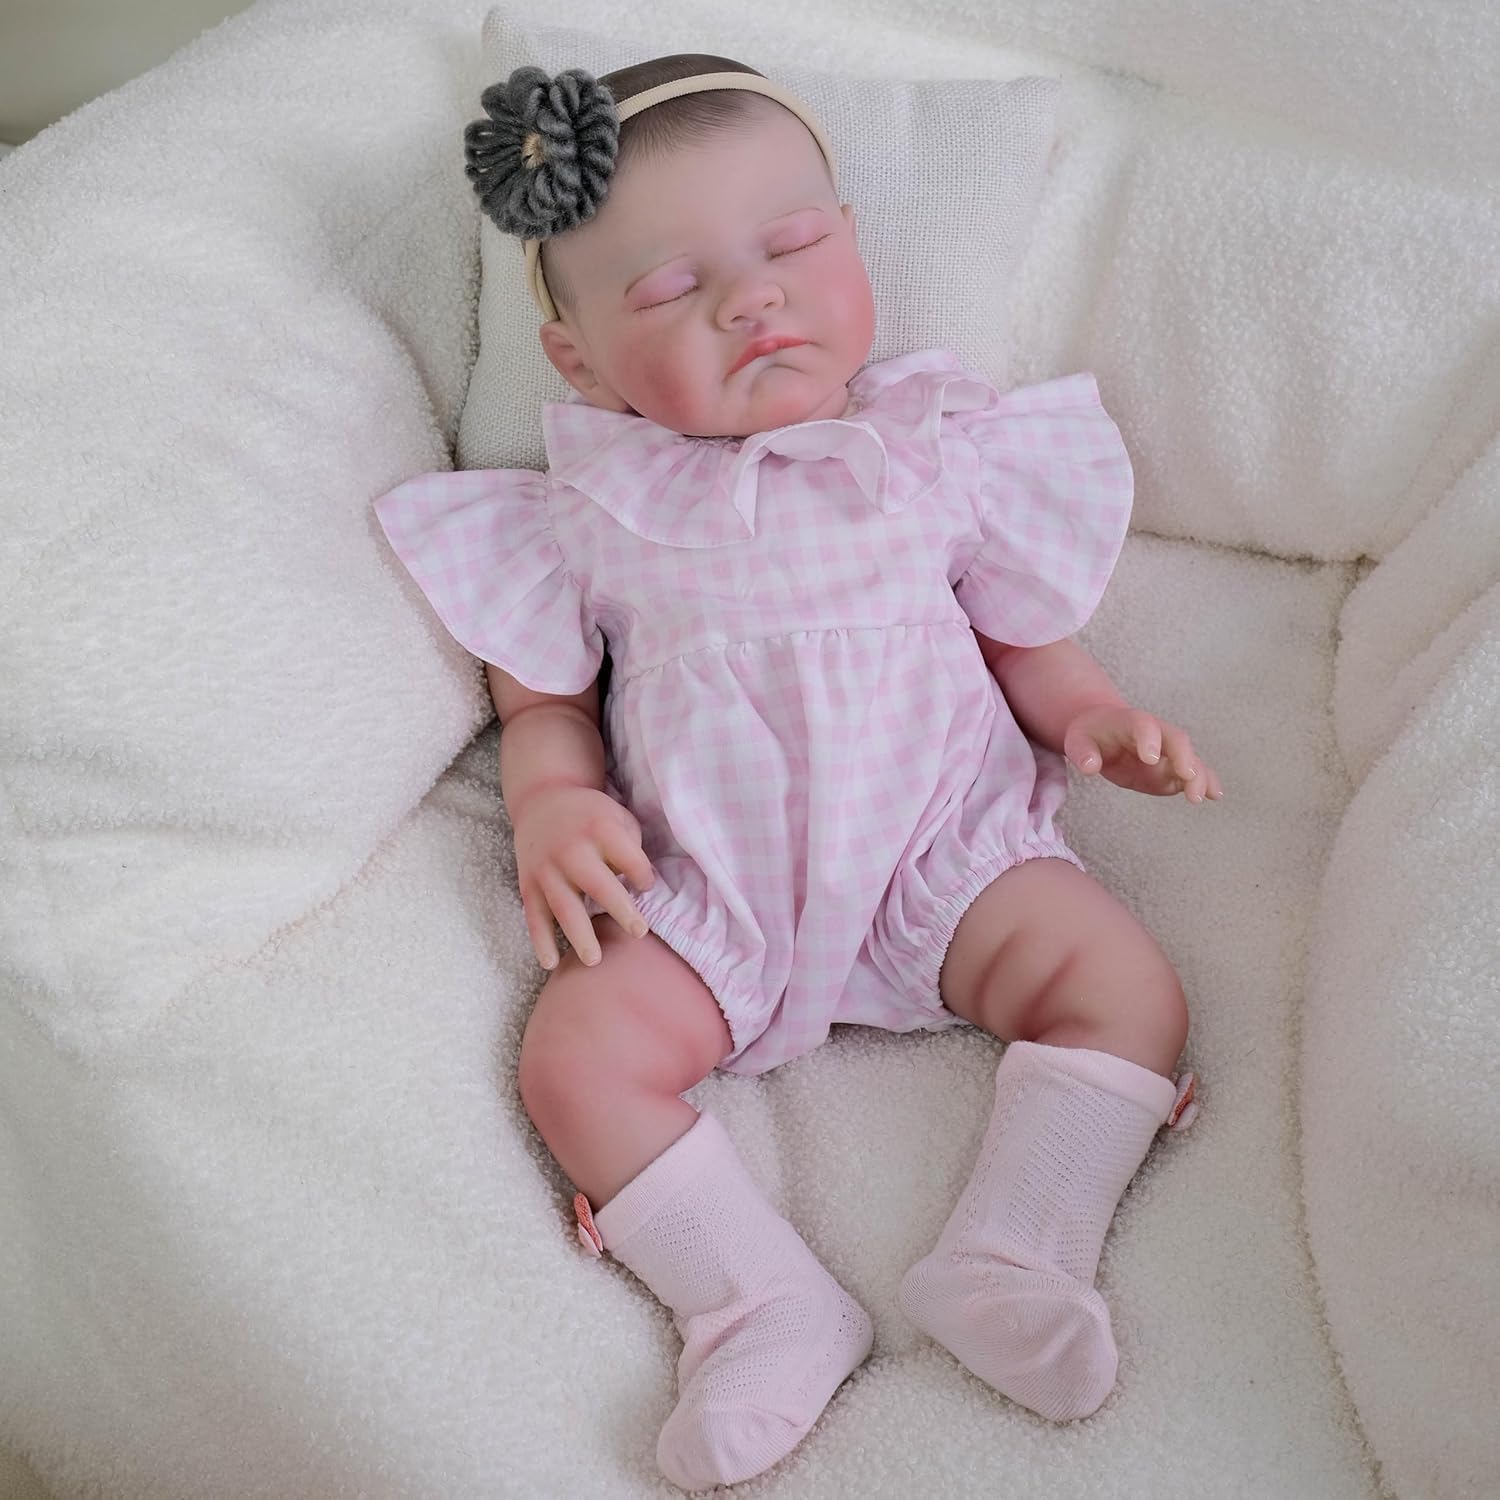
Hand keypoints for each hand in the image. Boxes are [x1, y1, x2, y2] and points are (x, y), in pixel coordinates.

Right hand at [511, 784, 655, 968]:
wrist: (542, 801)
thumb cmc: (591, 817)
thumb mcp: (617, 817)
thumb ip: (631, 848)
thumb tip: (640, 887)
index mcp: (600, 828)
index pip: (630, 859)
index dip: (643, 876)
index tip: (645, 886)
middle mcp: (572, 849)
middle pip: (598, 884)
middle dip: (620, 909)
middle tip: (639, 932)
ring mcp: (547, 869)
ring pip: (564, 906)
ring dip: (579, 935)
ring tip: (594, 960)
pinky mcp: (528, 884)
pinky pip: (534, 917)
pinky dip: (541, 941)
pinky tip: (552, 963)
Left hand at [1063, 703, 1222, 804]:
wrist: (1105, 730)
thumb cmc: (1091, 734)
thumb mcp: (1078, 741)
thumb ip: (1083, 753)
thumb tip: (1090, 766)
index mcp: (1132, 722)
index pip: (1143, 726)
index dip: (1149, 739)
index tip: (1150, 758)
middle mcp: (1157, 733)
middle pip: (1176, 740)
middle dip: (1183, 757)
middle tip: (1187, 777)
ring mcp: (1168, 751)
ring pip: (1190, 758)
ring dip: (1199, 775)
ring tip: (1202, 796)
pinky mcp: (1172, 768)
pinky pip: (1193, 773)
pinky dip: (1206, 781)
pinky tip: (1216, 794)